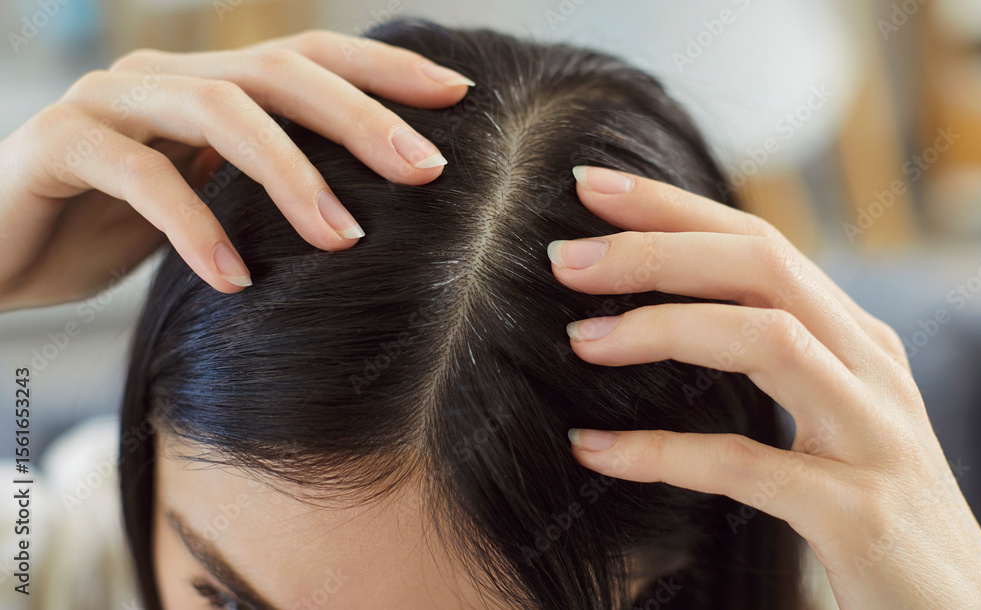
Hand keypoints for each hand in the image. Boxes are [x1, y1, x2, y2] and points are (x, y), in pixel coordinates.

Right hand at [0, 30, 472, 310]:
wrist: (0, 245)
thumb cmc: (114, 226)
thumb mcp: (207, 199)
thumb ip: (264, 183)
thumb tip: (367, 206)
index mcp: (208, 84)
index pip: (309, 59)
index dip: (384, 70)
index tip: (460, 94)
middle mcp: (166, 77)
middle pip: (278, 73)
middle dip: (361, 117)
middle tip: (427, 170)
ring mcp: (110, 104)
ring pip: (218, 112)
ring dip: (291, 175)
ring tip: (345, 238)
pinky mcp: (60, 146)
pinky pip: (138, 177)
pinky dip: (195, 227)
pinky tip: (236, 281)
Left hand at [551, 166, 980, 608]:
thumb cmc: (868, 504)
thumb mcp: (826, 412)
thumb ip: (768, 356)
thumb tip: (661, 312)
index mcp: (854, 338)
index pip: (759, 242)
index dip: (673, 207)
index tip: (591, 186)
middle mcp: (870, 368)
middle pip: (761, 266)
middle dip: (656, 250)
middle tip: (564, 258)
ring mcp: (873, 435)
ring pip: (765, 339)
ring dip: (662, 328)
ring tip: (579, 339)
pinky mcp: (859, 511)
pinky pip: (745, 463)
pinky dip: (660, 452)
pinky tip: (594, 450)